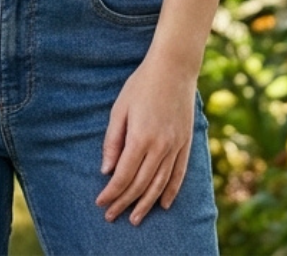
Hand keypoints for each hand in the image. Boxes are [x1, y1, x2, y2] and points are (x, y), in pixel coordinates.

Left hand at [95, 53, 196, 225]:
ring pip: (160, 184)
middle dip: (125, 203)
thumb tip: (106, 170)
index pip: (123, 176)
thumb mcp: (120, 109)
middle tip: (112, 216)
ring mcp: (176, 146)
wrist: (174, 69)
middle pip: (140, 184)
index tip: (101, 203)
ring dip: (146, 204)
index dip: (111, 193)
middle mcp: (160, 147)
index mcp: (140, 138)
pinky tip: (163, 203)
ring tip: (135, 218)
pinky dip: (171, 191)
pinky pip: (179, 174)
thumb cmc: (141, 85)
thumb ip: (113, 141)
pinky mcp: (186, 143)